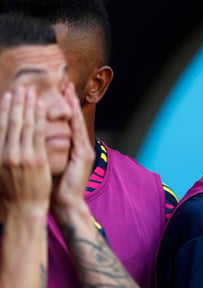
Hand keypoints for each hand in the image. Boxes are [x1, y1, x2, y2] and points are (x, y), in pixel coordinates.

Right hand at [0, 86, 50, 213]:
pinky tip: (40, 108)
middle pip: (11, 122)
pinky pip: (37, 134)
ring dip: (27, 106)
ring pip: (24, 125)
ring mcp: (21, 156)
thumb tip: (2, 138)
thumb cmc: (13, 191)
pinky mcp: (35, 159)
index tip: (8, 97)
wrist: (25, 208)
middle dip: (16, 103)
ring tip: (30, 92)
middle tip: (20, 88)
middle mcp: (6, 153)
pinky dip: (38, 119)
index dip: (4, 110)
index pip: (0, 127)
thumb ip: (1, 154)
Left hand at [50, 83, 93, 215]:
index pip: (67, 124)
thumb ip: (46, 152)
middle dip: (70, 101)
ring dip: (73, 105)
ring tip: (68, 89)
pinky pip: (78, 132)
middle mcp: (80, 146)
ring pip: (77, 122)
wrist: (66, 203)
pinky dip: (75, 118)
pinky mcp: (84, 154)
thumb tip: (33, 142)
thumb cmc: (55, 187)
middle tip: (65, 84)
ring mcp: (84, 149)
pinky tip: (71, 107)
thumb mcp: (49, 165)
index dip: (63, 109)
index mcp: (72, 149)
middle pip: (74, 119)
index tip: (57, 93)